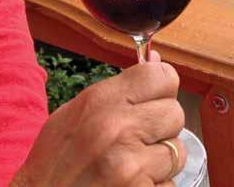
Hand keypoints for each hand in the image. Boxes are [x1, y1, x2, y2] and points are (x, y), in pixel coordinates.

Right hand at [12, 53, 185, 186]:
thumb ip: (121, 87)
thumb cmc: (56, 161)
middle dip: (162, 127)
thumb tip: (156, 59)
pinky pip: (170, 182)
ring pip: (177, 150)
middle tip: (136, 139)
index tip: (152, 99)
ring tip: (131, 165)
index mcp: (102, 101)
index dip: (162, 88)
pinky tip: (131, 184)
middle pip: (175, 113)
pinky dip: (156, 185)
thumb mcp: (77, 112)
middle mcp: (118, 129)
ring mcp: (130, 166)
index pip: (164, 76)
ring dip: (160, 160)